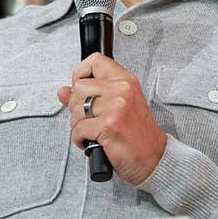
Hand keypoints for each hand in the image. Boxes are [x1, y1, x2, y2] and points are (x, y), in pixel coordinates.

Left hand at [57, 53, 167, 184]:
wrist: (154, 158)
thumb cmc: (138, 134)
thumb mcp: (117, 107)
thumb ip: (89, 95)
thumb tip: (63, 91)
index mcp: (125, 80)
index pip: (95, 61)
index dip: (80, 74)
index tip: (80, 89)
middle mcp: (122, 89)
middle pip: (79, 87)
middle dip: (76, 107)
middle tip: (89, 119)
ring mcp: (116, 107)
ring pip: (76, 109)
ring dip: (78, 125)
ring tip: (92, 132)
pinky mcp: (108, 125)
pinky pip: (78, 129)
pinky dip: (79, 139)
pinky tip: (93, 141)